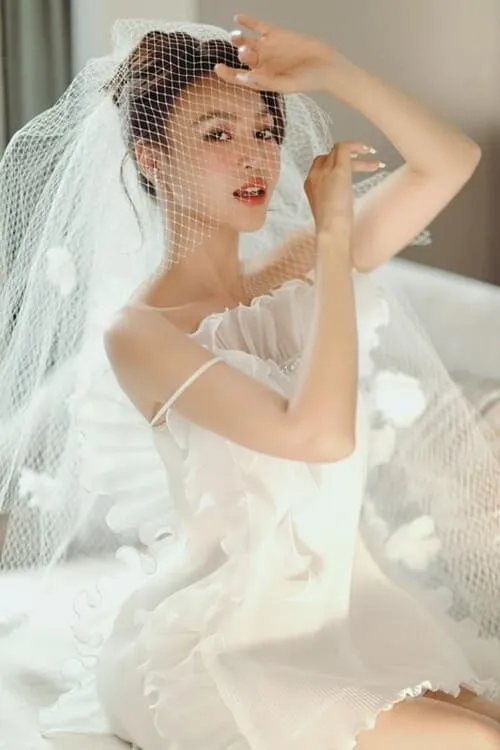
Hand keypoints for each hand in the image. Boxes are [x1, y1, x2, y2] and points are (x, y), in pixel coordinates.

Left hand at [214, 14, 336, 92]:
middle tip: (245, 52)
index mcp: (261, 79)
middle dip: (240, 54)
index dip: (227, 74)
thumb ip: (265, 82)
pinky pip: (257, 26)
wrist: (326, 65)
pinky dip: (248, 22)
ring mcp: (267, 48)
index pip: (238, 77)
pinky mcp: (275, 34)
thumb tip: (244, 78)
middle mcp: (261, 64)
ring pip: (246, 42)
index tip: (217, 68)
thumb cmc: (308, 81)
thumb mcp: (286, 85)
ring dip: (239, 38)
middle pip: (242, 58)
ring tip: (237, 36)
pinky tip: (239, 18)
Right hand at [305, 141, 379, 233]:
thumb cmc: (332, 228)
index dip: (336, 164)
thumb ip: (333, 199)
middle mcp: (314, 175)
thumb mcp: (330, 210)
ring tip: (375, 164)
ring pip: (337, 151)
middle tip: (366, 164)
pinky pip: (344, 148)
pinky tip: (369, 150)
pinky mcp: (338, 170)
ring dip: (356, 153)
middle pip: (329, 156)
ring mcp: (325, 171)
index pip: (321, 166)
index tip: (351, 169)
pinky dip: (357, 146)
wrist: (331, 231)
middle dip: (347, 158)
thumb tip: (343, 197)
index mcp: (310, 185)